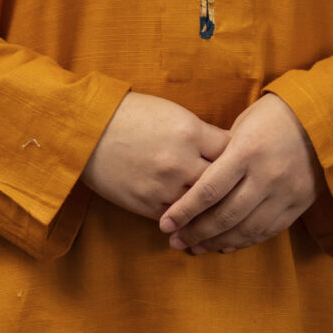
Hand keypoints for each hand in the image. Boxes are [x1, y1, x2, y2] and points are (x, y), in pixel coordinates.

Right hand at [82, 91, 230, 219]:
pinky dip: (190, 218)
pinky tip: (198, 218)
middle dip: (235, 187)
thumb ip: (202, 133)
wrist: (86, 131)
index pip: (233, 151)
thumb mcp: (172, 113)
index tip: (245, 162)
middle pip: (224, 184)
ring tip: (227, 211)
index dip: (242, 157)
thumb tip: (230, 149)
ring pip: (204, 207)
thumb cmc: (131, 116)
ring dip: (214, 209)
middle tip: (244, 192)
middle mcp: (181, 162)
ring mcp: (164, 187)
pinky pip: (180, 219)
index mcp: (190, 132)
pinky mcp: (148, 205)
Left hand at [157, 93, 321, 252]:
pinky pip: (268, 231)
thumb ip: (219, 156)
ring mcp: (285, 193)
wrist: (322, 118)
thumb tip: (192, 185)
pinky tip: (225, 245)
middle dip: (196, 232)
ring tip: (196, 247)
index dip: (184, 212)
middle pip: (224, 216)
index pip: (208, 190)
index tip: (165, 224)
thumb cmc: (272, 116)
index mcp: (247, 151)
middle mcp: (266, 176)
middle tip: (176, 241)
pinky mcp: (299, 204)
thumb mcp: (241, 126)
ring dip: (217, 242)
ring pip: (246, 229)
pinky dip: (244, 241)